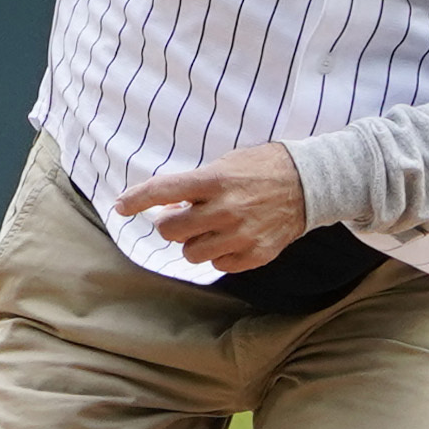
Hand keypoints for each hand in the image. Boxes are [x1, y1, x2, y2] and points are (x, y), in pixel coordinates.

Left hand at [122, 145, 309, 273]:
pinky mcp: (255, 254)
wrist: (308, 184)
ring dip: (193, 242)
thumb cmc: (261, 169)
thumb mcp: (226, 164)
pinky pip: (218, 265)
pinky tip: (230, 239)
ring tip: (210, 228)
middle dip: (170, 225)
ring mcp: (241, 235)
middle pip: (171, 231)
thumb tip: (167, 210)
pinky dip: (218, 254)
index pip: (164, 191)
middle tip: (182, 217)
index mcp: (215, 181)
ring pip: (191, 253)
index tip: (120, 206)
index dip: (136, 199)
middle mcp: (226, 209)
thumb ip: (195, 187)